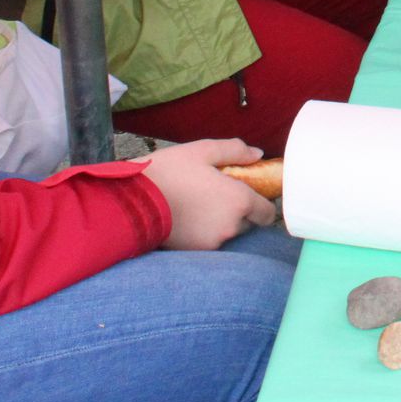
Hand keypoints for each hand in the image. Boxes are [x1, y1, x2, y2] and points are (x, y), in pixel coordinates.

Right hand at [137, 138, 278, 249]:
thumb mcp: (203, 151)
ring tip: (199, 205)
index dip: (261, 204)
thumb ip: (234, 151)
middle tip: (218, 195)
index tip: (250, 195)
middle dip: (239, 211)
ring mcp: (213, 241)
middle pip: (248, 223)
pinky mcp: (196, 251)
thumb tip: (256, 155)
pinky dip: (204, 232)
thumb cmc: (169, 170)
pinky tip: (187, 217)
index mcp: (239, 200)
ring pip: (227, 233)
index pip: (267, 213)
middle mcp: (231, 225)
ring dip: (221, 223)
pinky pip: (209, 241)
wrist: (133, 201)